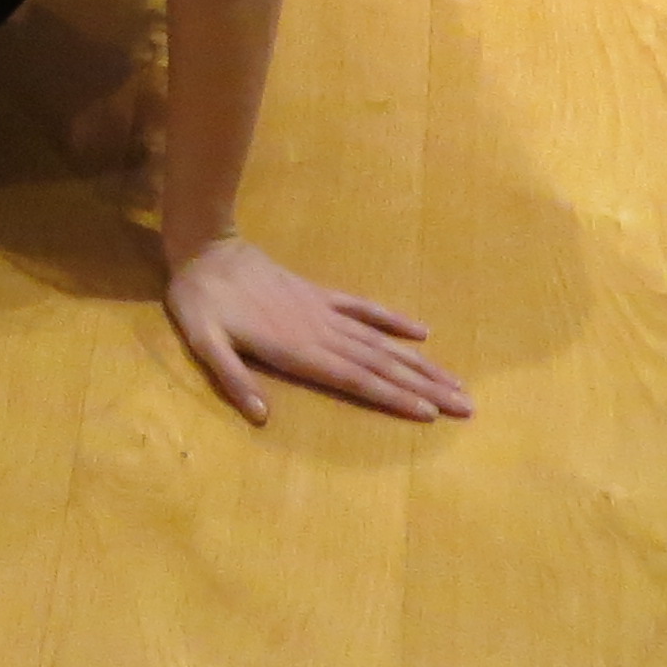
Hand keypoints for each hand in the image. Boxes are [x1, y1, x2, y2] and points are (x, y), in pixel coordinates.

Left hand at [164, 235, 471, 423]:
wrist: (205, 249)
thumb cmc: (201, 302)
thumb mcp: (204, 343)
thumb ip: (232, 378)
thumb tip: (261, 416)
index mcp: (297, 349)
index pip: (355, 379)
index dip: (393, 397)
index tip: (430, 414)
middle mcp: (321, 332)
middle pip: (381, 364)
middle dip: (424, 386)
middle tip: (465, 404)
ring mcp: (324, 311)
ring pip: (380, 341)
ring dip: (419, 362)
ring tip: (454, 380)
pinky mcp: (320, 293)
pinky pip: (363, 308)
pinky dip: (392, 319)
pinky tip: (421, 332)